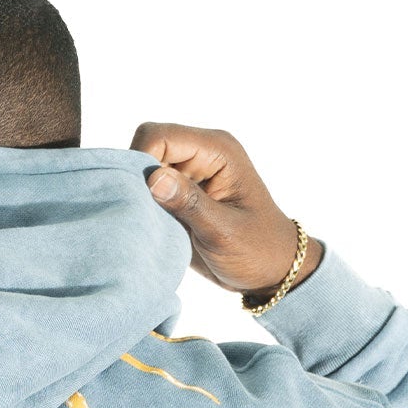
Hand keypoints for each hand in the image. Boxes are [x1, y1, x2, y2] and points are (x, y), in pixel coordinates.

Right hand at [129, 124, 322, 302]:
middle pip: (149, 146)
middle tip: (143, 214)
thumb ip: (189, 203)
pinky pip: (151, 188)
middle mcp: (202, 154)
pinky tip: (152, 227)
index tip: (139, 197)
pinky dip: (145, 205)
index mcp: (217, 151)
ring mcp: (191, 173)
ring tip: (150, 223)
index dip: (142, 160)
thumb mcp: (223, 231)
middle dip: (138, 177)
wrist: (270, 271)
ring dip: (140, 194)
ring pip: (146, 168)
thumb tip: (153, 178)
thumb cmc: (257, 250)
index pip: (162, 136)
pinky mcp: (183, 193)